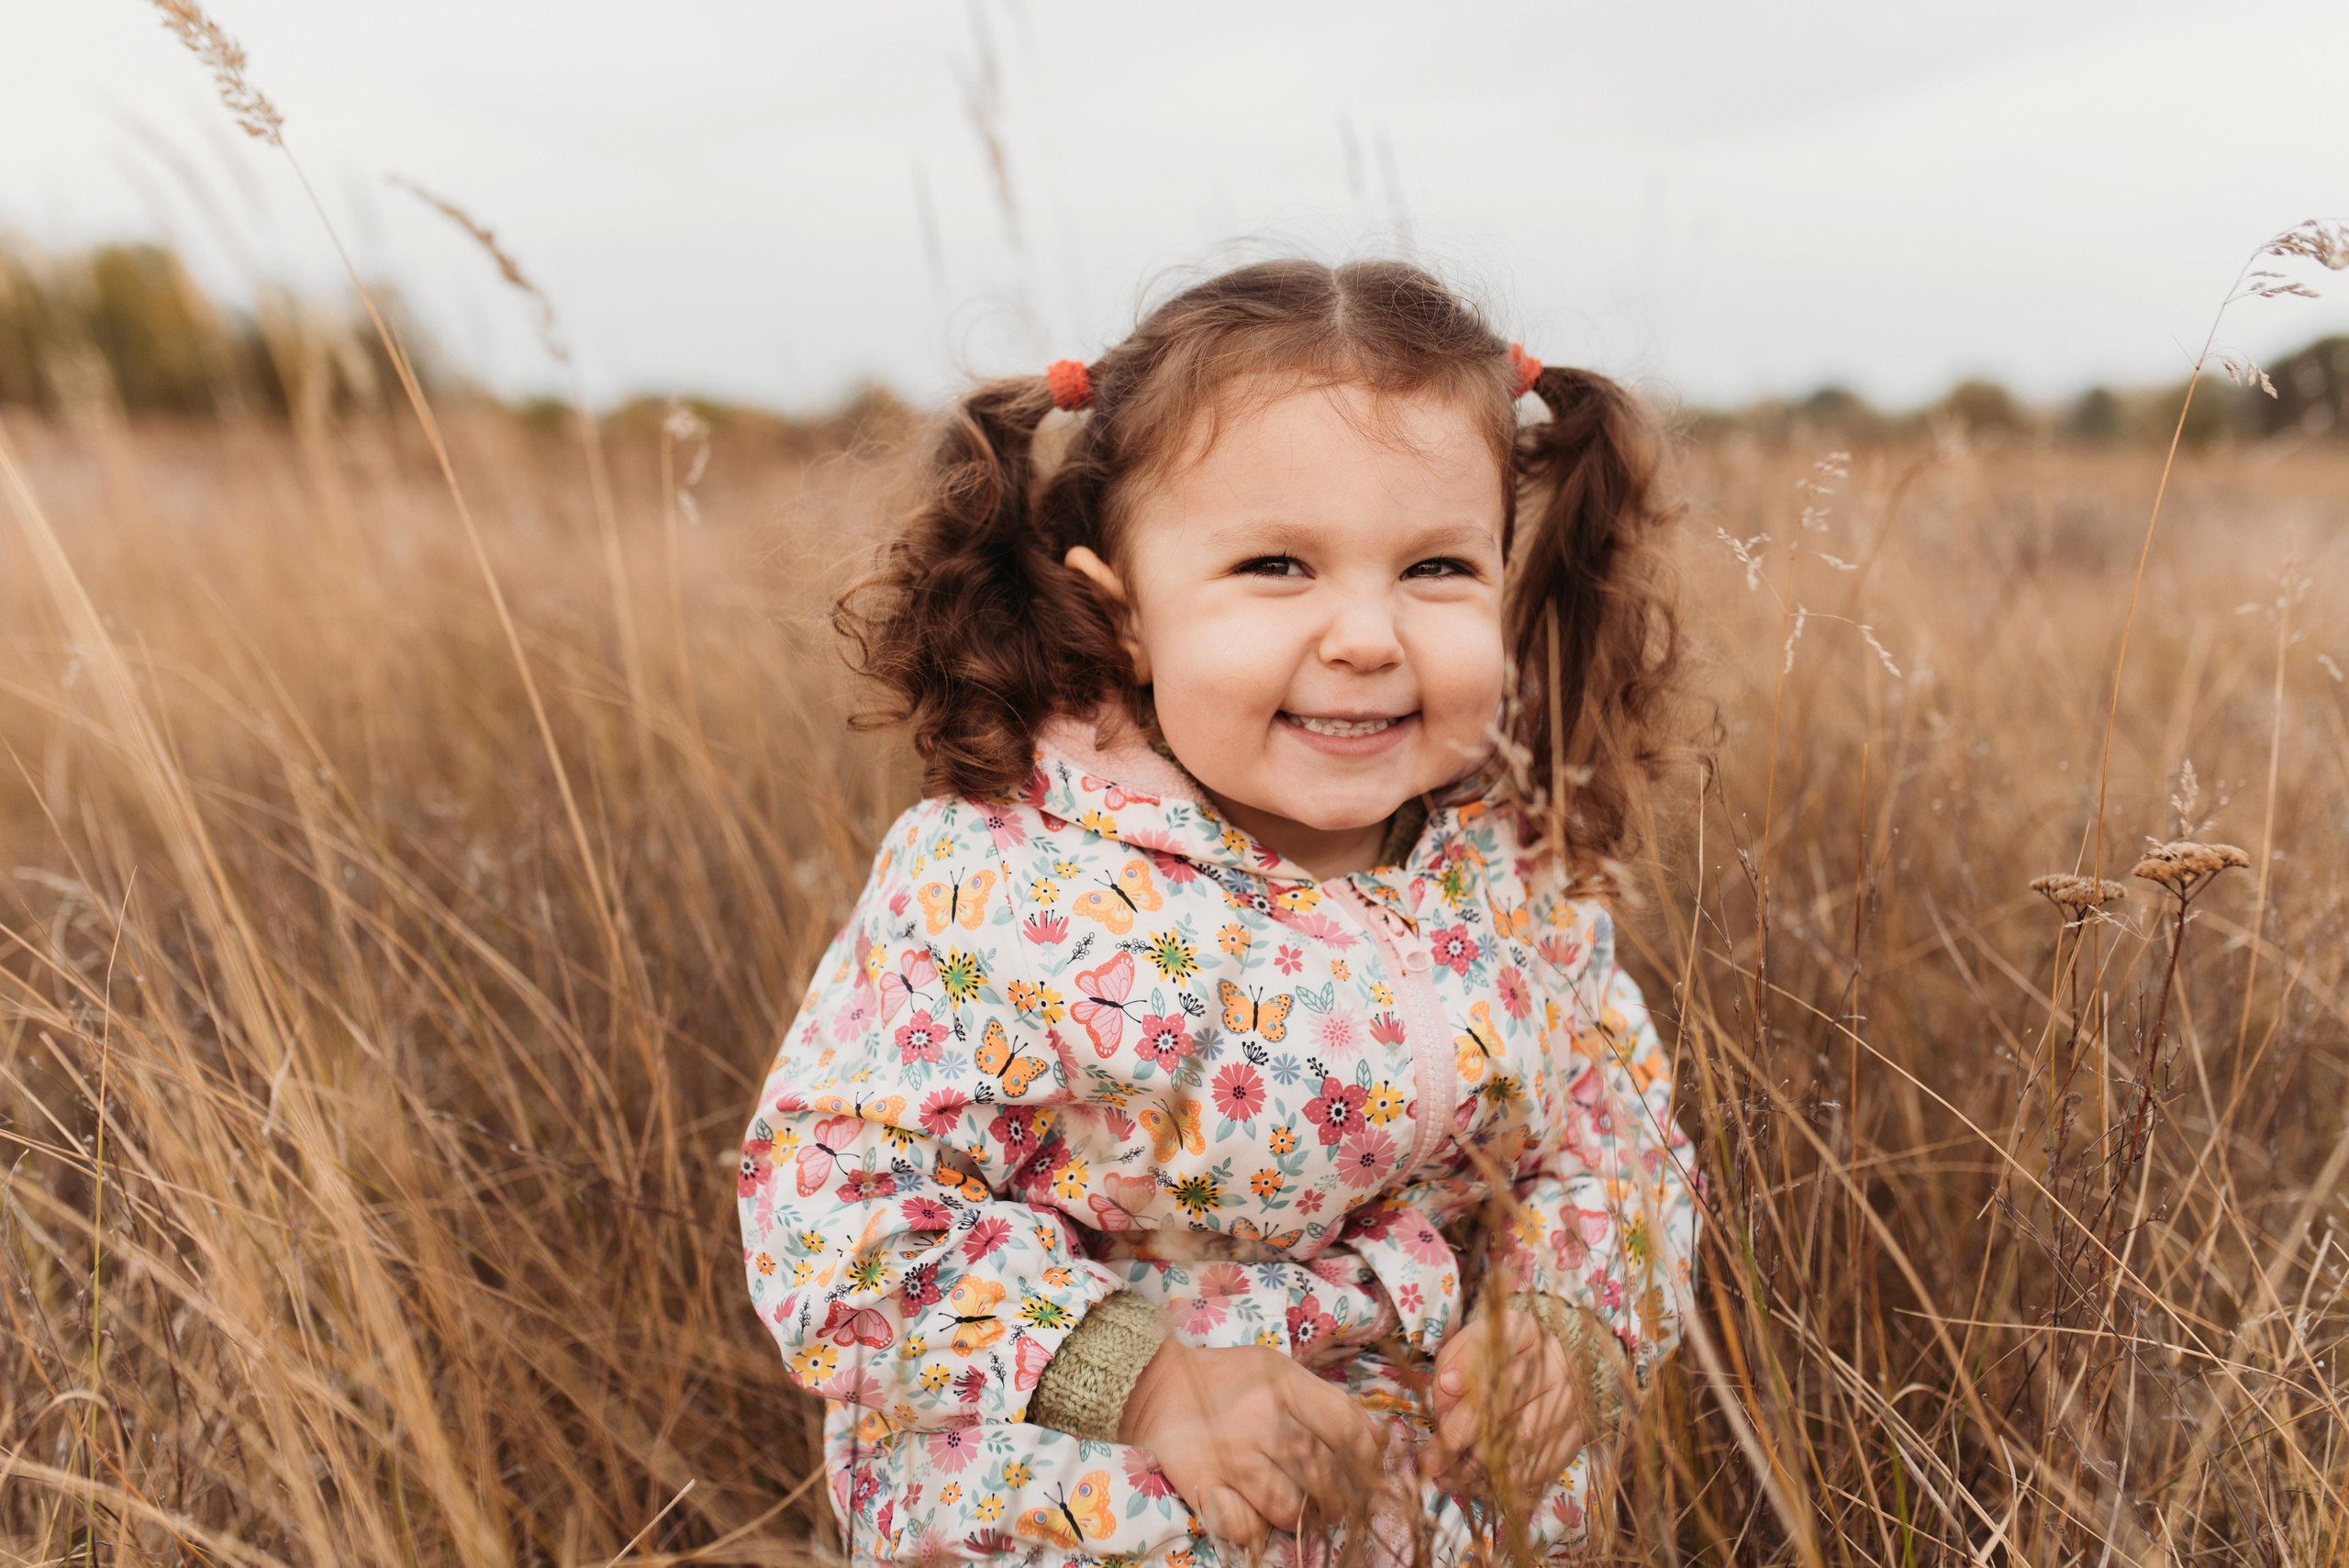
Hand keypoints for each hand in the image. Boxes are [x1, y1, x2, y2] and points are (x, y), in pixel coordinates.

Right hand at [1118, 1339, 1383, 1548]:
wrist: (1155, 1386)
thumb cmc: (1229, 1380)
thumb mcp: (1280, 1371)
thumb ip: (1328, 1401)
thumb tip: (1379, 1439)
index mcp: (1284, 1386)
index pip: (1347, 1430)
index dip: (1366, 1459)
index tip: (1363, 1472)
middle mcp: (1261, 1420)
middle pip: (1324, 1476)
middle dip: (1338, 1498)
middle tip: (1332, 1501)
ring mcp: (1231, 1456)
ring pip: (1290, 1509)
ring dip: (1300, 1517)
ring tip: (1295, 1507)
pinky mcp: (1202, 1485)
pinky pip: (1247, 1527)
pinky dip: (1256, 1528)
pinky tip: (1255, 1512)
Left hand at [1418, 1307, 1585, 1497]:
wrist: (1549, 1373)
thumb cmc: (1499, 1357)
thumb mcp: (1473, 1344)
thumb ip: (1455, 1360)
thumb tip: (1447, 1388)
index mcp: (1530, 1333)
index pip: (1503, 1344)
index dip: (1471, 1363)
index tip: (1444, 1385)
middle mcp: (1556, 1367)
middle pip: (1508, 1402)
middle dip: (1462, 1433)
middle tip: (1430, 1458)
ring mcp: (1569, 1404)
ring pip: (1521, 1441)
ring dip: (1478, 1465)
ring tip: (1444, 1475)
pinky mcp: (1573, 1438)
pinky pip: (1537, 1466)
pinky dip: (1501, 1480)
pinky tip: (1470, 1484)